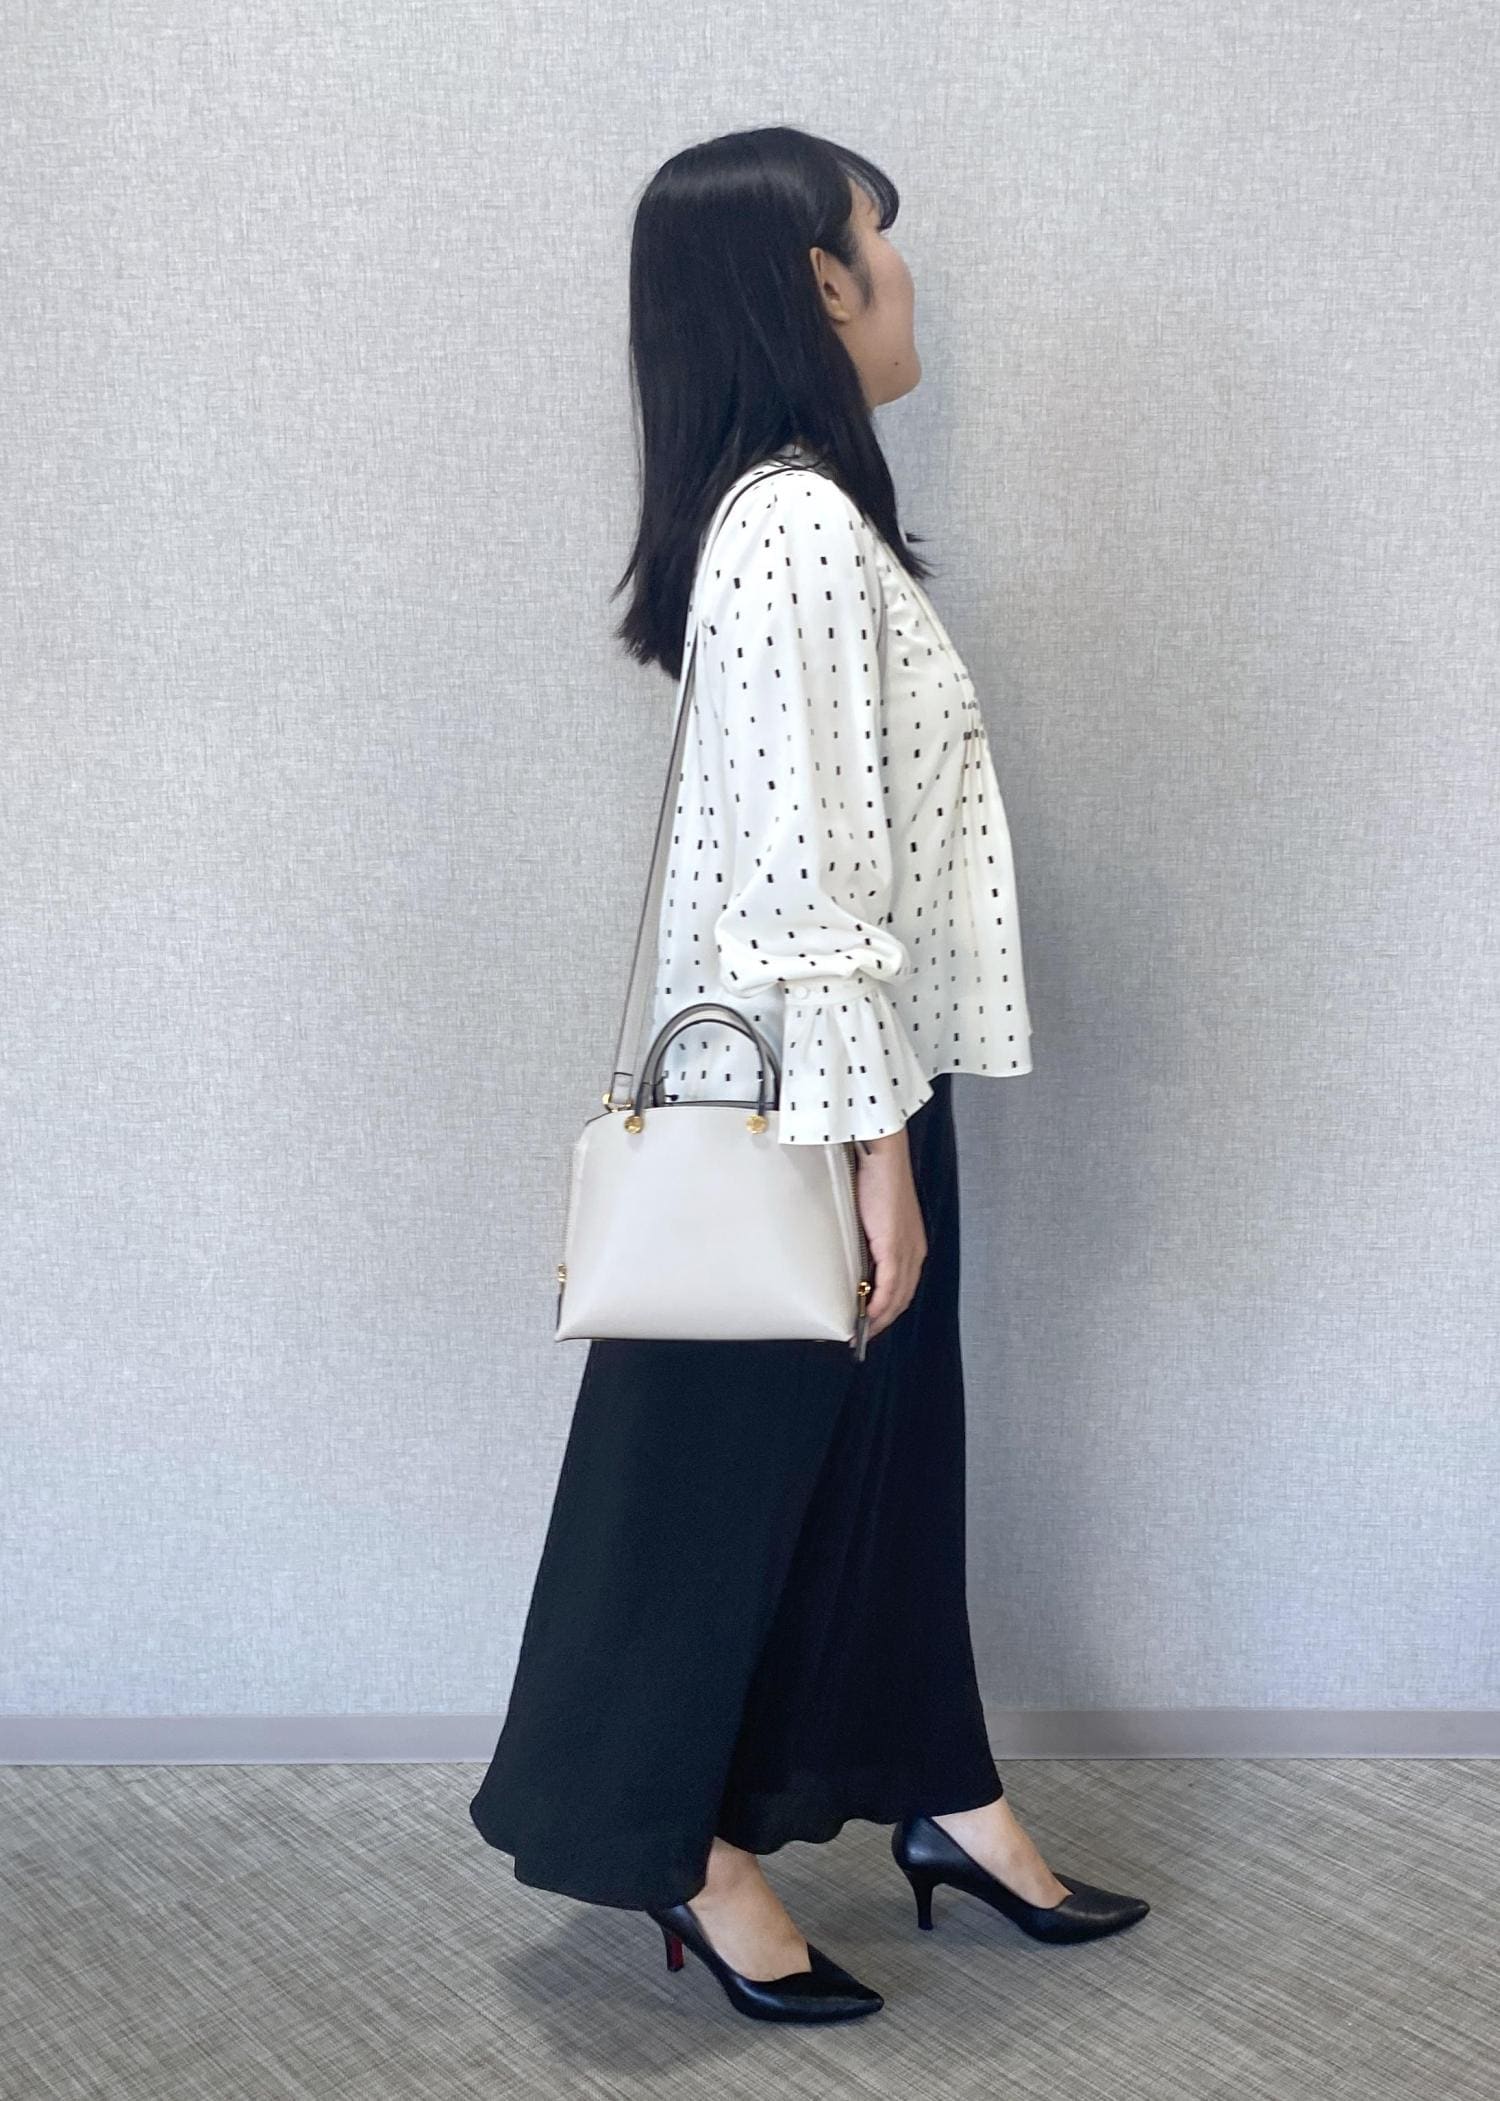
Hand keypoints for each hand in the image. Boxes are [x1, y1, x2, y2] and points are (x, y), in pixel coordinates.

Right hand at [854, 1127, 926, 1338]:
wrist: (883, 1157)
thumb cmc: (875, 1179)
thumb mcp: (872, 1217)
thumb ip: (868, 1239)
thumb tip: (850, 1258)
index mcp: (912, 1245)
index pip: (903, 1288)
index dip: (888, 1310)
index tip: (870, 1323)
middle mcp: (914, 1252)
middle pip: (902, 1299)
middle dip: (883, 1321)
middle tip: (862, 1335)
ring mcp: (907, 1251)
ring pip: (897, 1298)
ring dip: (879, 1319)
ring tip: (860, 1331)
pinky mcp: (895, 1248)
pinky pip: (889, 1287)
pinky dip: (877, 1306)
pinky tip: (865, 1316)